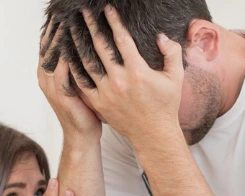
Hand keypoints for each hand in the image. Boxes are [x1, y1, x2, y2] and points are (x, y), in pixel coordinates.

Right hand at [39, 17, 102, 139]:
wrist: (83, 136)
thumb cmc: (85, 109)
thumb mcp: (80, 82)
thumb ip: (79, 62)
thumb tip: (91, 40)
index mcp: (49, 72)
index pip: (48, 42)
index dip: (55, 26)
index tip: (64, 12)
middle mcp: (46, 77)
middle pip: (47, 45)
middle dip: (56, 27)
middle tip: (65, 12)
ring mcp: (51, 86)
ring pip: (53, 55)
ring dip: (61, 37)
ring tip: (69, 21)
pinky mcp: (61, 95)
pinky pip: (63, 71)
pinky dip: (67, 56)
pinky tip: (74, 44)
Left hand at [67, 5, 184, 140]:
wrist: (153, 134)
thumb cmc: (165, 105)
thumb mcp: (176, 77)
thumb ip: (171, 53)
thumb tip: (161, 36)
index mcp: (138, 72)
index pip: (122, 40)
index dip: (114, 22)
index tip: (107, 9)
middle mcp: (120, 81)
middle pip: (100, 47)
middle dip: (91, 27)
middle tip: (84, 14)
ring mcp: (106, 92)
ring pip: (87, 63)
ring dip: (78, 45)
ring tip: (72, 30)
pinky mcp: (99, 102)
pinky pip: (82, 82)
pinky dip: (74, 68)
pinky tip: (68, 56)